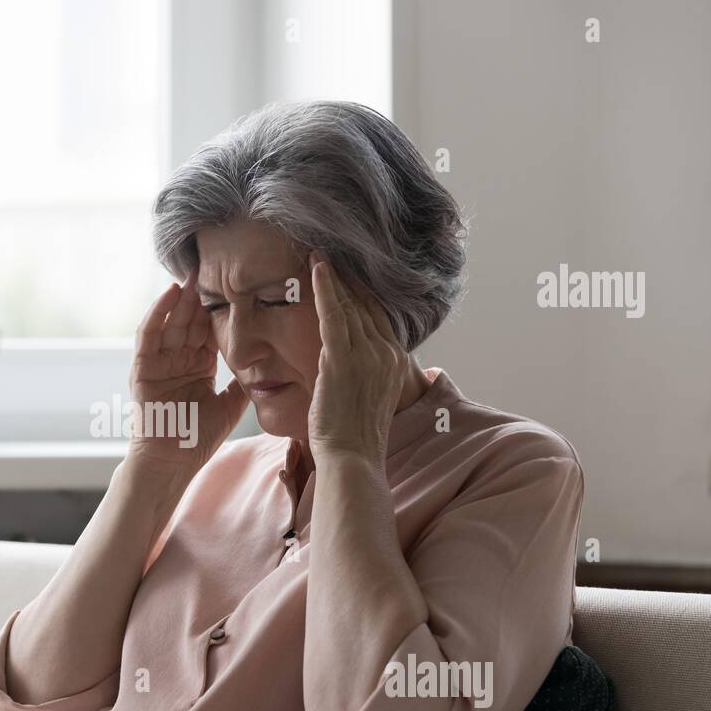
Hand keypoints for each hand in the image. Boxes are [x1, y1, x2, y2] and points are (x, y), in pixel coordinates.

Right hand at [125, 265, 248, 476]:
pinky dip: (157, 314)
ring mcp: (158, 363)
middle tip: (214, 266)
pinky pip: (148, 335)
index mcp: (198, 366)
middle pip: (191, 321)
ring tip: (193, 273)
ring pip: (171, 322)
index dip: (222, 309)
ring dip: (180, 298)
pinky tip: (170, 294)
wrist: (172, 463)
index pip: (211, 330)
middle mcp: (178, 360)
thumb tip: (268, 368)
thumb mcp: (230, 406)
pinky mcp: (142, 369)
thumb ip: (242, 385)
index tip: (238, 285)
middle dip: (201, 295)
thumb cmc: (197, 440)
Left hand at [307, 252, 404, 462]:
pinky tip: (316, 269)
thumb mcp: (371, 401)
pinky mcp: (343, 360)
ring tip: (317, 254)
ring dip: (333, 277)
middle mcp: (385, 354)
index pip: (378, 317)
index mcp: (394, 363)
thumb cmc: (354, 437)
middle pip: (365, 306)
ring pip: (349, 306)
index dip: (363, 293)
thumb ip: (368, 376)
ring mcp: (366, 355)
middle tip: (330, 252)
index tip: (349, 272)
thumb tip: (356, 366)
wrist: (353, 458)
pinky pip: (333, 315)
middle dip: (347, 279)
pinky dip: (325, 289)